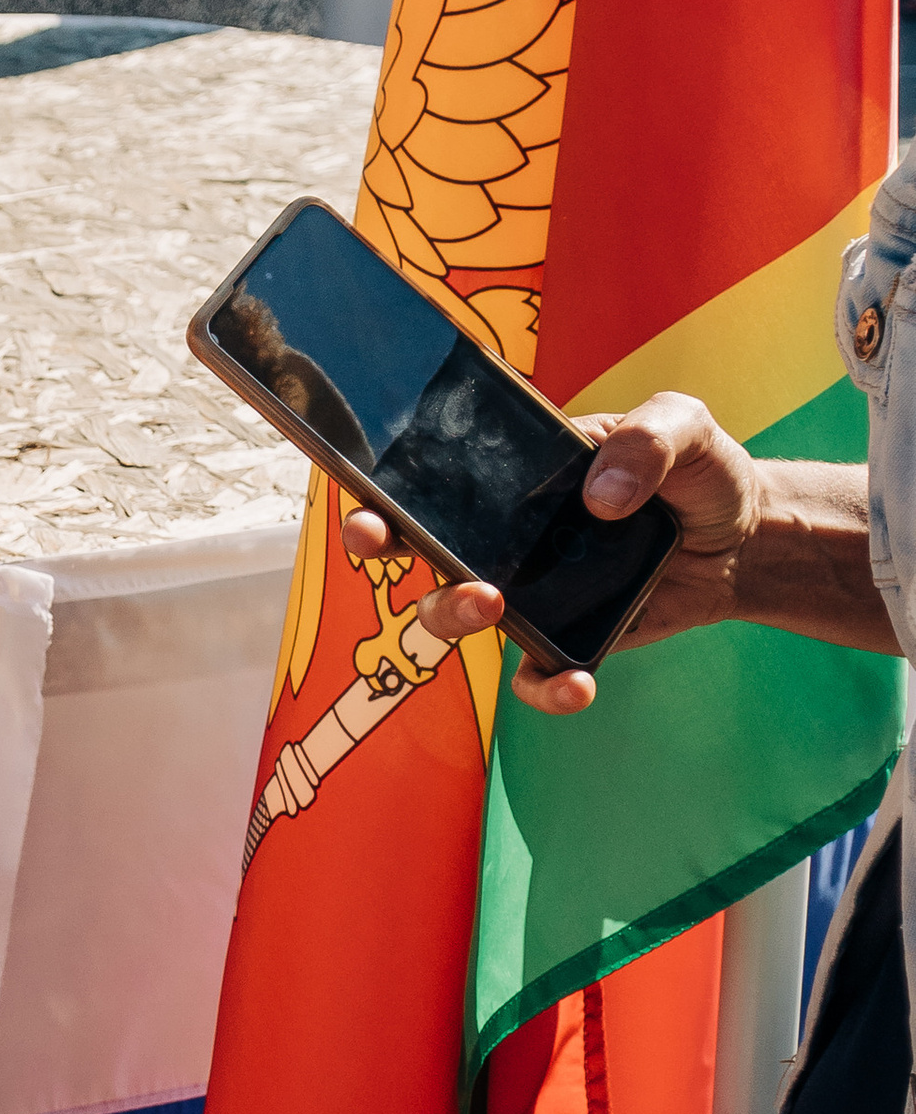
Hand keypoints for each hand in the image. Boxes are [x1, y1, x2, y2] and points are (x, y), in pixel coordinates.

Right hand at [343, 389, 760, 716]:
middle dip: (383, 547)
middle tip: (384, 545)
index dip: (380, 489)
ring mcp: (532, 591)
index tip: (364, 501)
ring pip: (458, 611)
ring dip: (451, 613)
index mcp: (514, 474)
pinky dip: (548, 688)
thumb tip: (600, 496)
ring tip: (489, 605)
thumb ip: (649, 438)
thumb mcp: (685, 425)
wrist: (749, 539)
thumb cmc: (700, 472)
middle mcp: (506, 534)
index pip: (430, 476)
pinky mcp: (568, 639)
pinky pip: (536, 675)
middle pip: (420, 547)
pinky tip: (577, 684)